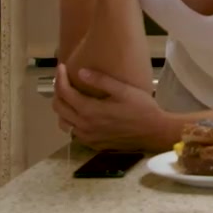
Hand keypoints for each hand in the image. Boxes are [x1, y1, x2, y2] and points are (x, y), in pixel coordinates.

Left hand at [53, 64, 172, 151]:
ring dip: (62, 108)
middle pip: (59, 108)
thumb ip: (101, 80)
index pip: (65, 92)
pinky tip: (81, 115)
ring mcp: (87, 137)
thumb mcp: (124, 90)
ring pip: (63, 122)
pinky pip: (73, 132)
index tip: (62, 67)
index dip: (60, 78)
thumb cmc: (142, 108)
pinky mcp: (93, 144)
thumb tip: (80, 72)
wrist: (154, 132)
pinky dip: (71, 121)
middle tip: (64, 80)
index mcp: (89, 110)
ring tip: (70, 97)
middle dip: (58, 91)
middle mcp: (83, 125)